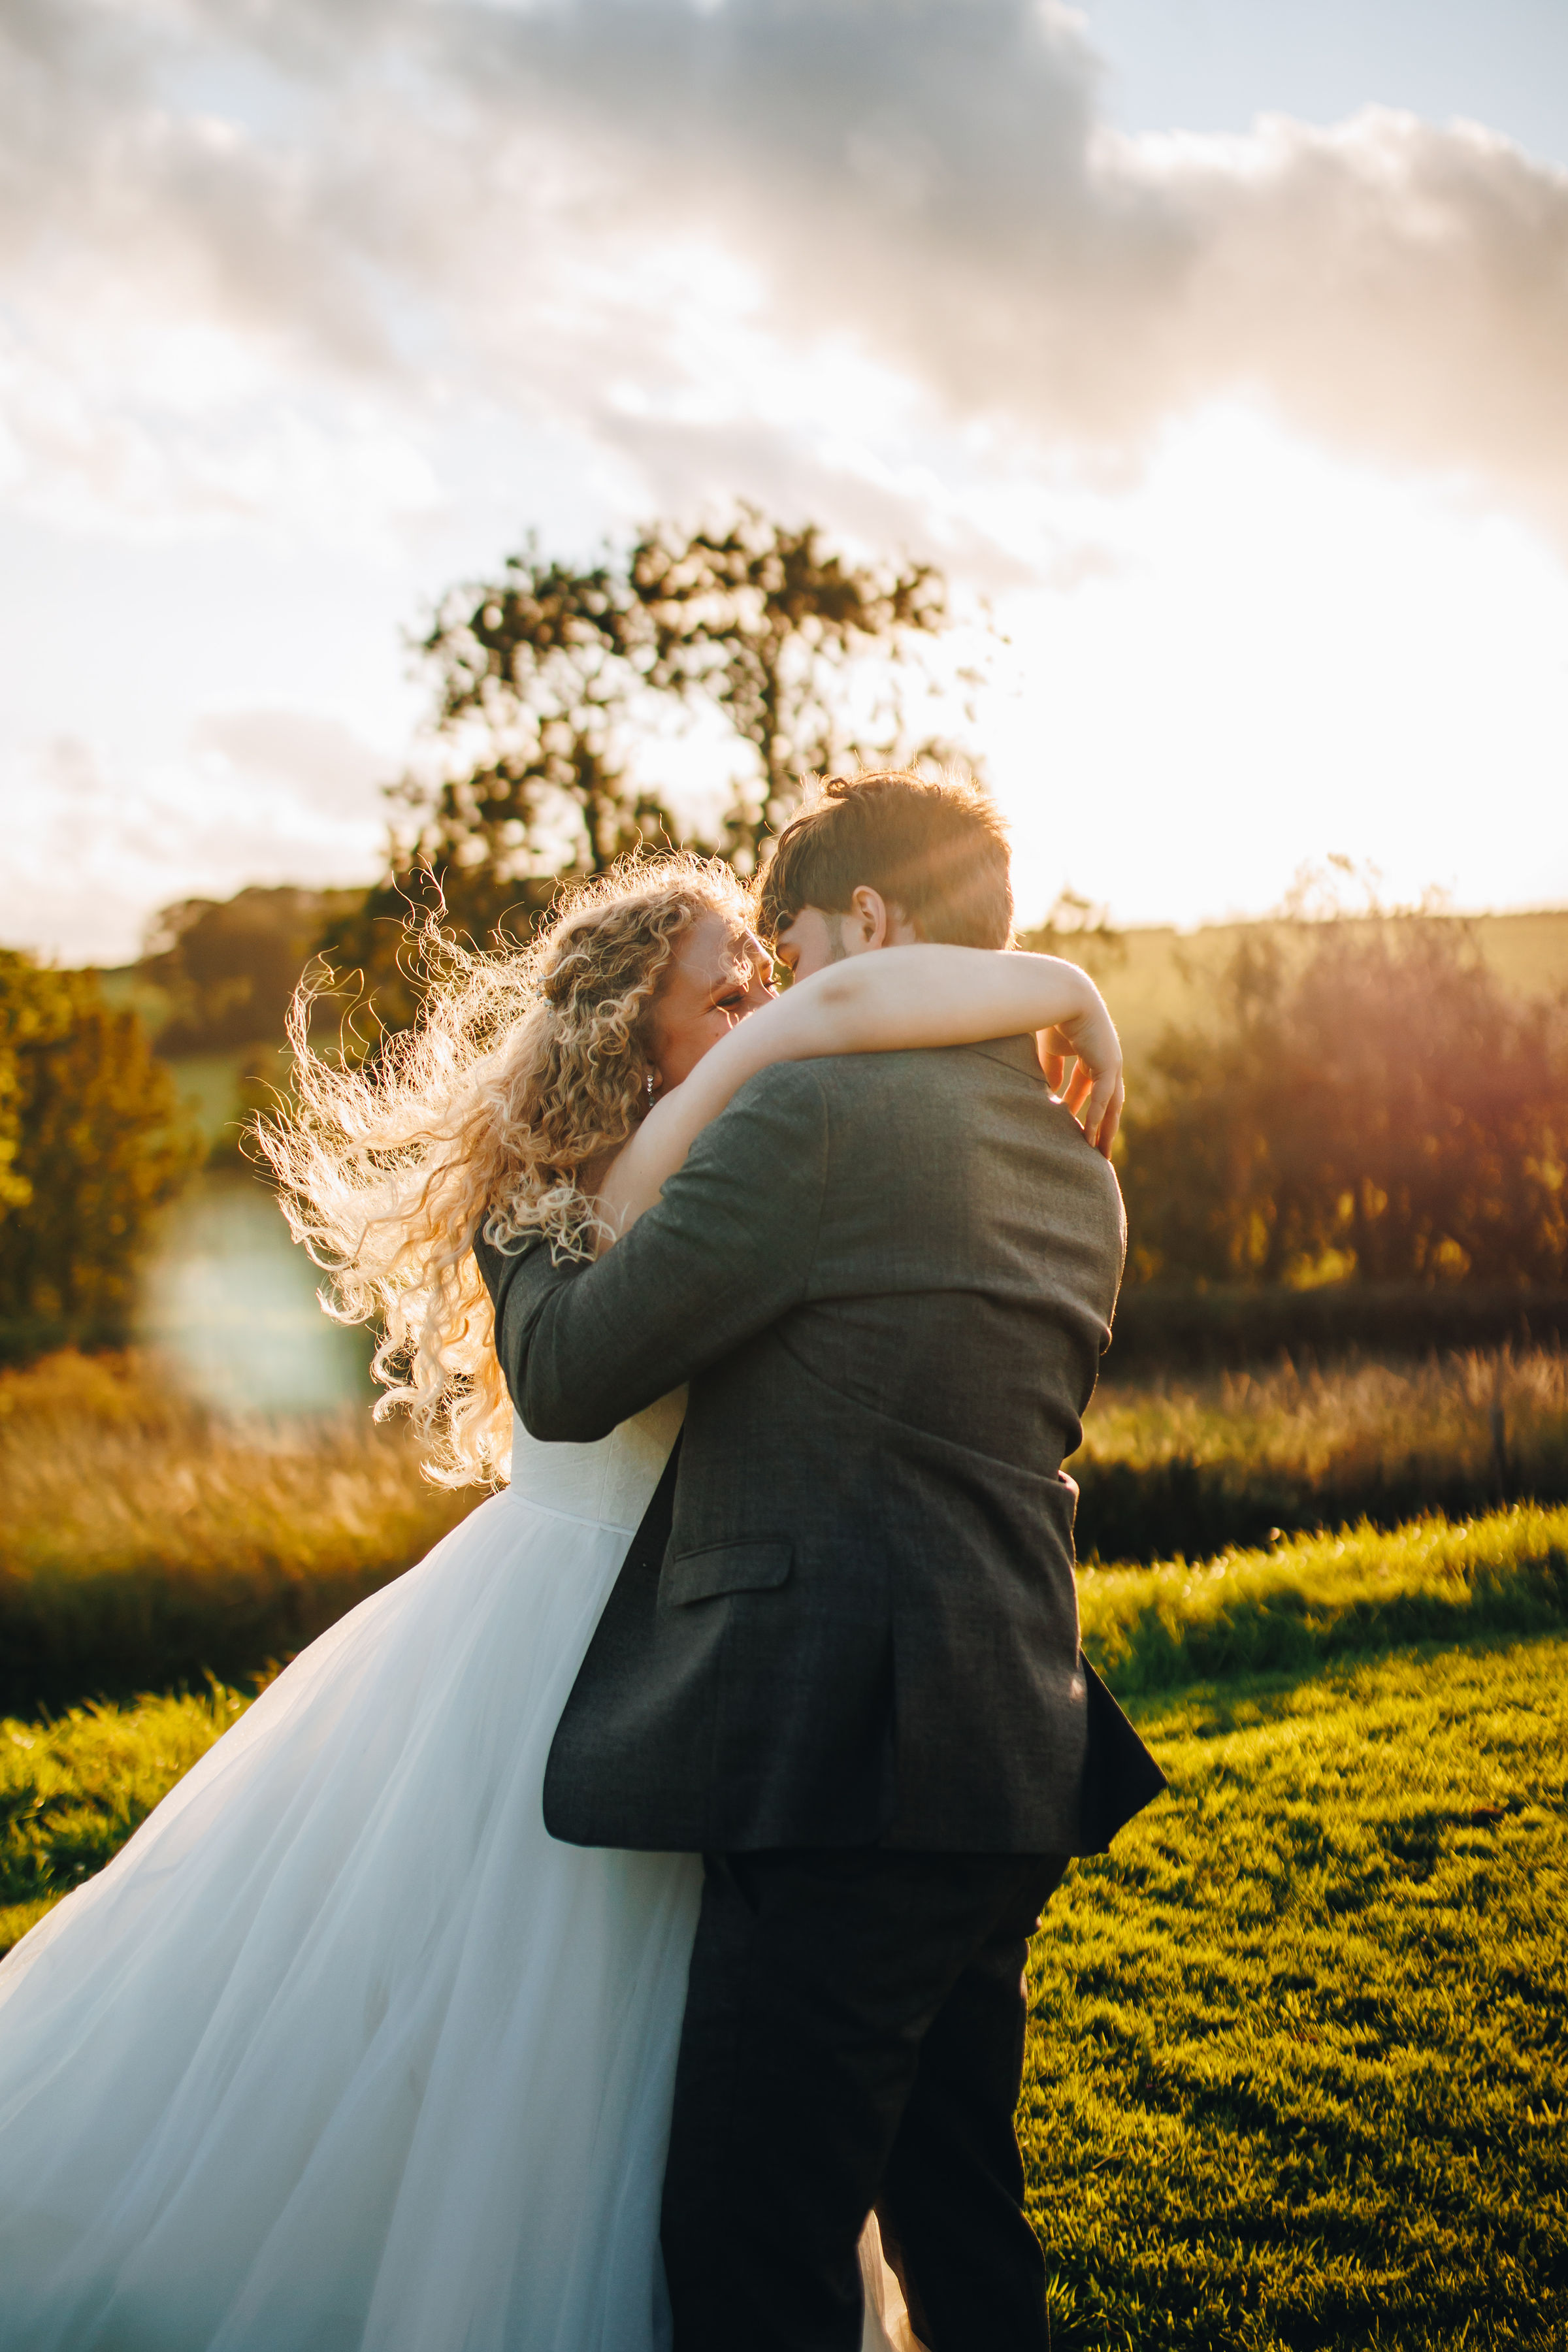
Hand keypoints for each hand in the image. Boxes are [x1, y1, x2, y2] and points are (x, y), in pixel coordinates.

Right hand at [1038, 996, 1122, 1158]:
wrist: (1061, 996)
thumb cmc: (1051, 1015)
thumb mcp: (1049, 1049)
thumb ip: (1051, 1070)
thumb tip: (1050, 1091)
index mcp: (1092, 1054)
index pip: (1090, 1088)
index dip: (1083, 1109)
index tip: (1075, 1129)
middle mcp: (1106, 1061)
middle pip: (1107, 1101)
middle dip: (1101, 1125)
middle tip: (1095, 1150)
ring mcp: (1111, 1063)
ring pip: (1110, 1105)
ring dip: (1104, 1130)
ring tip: (1098, 1154)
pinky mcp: (1108, 1065)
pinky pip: (1101, 1100)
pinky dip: (1095, 1120)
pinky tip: (1088, 1139)